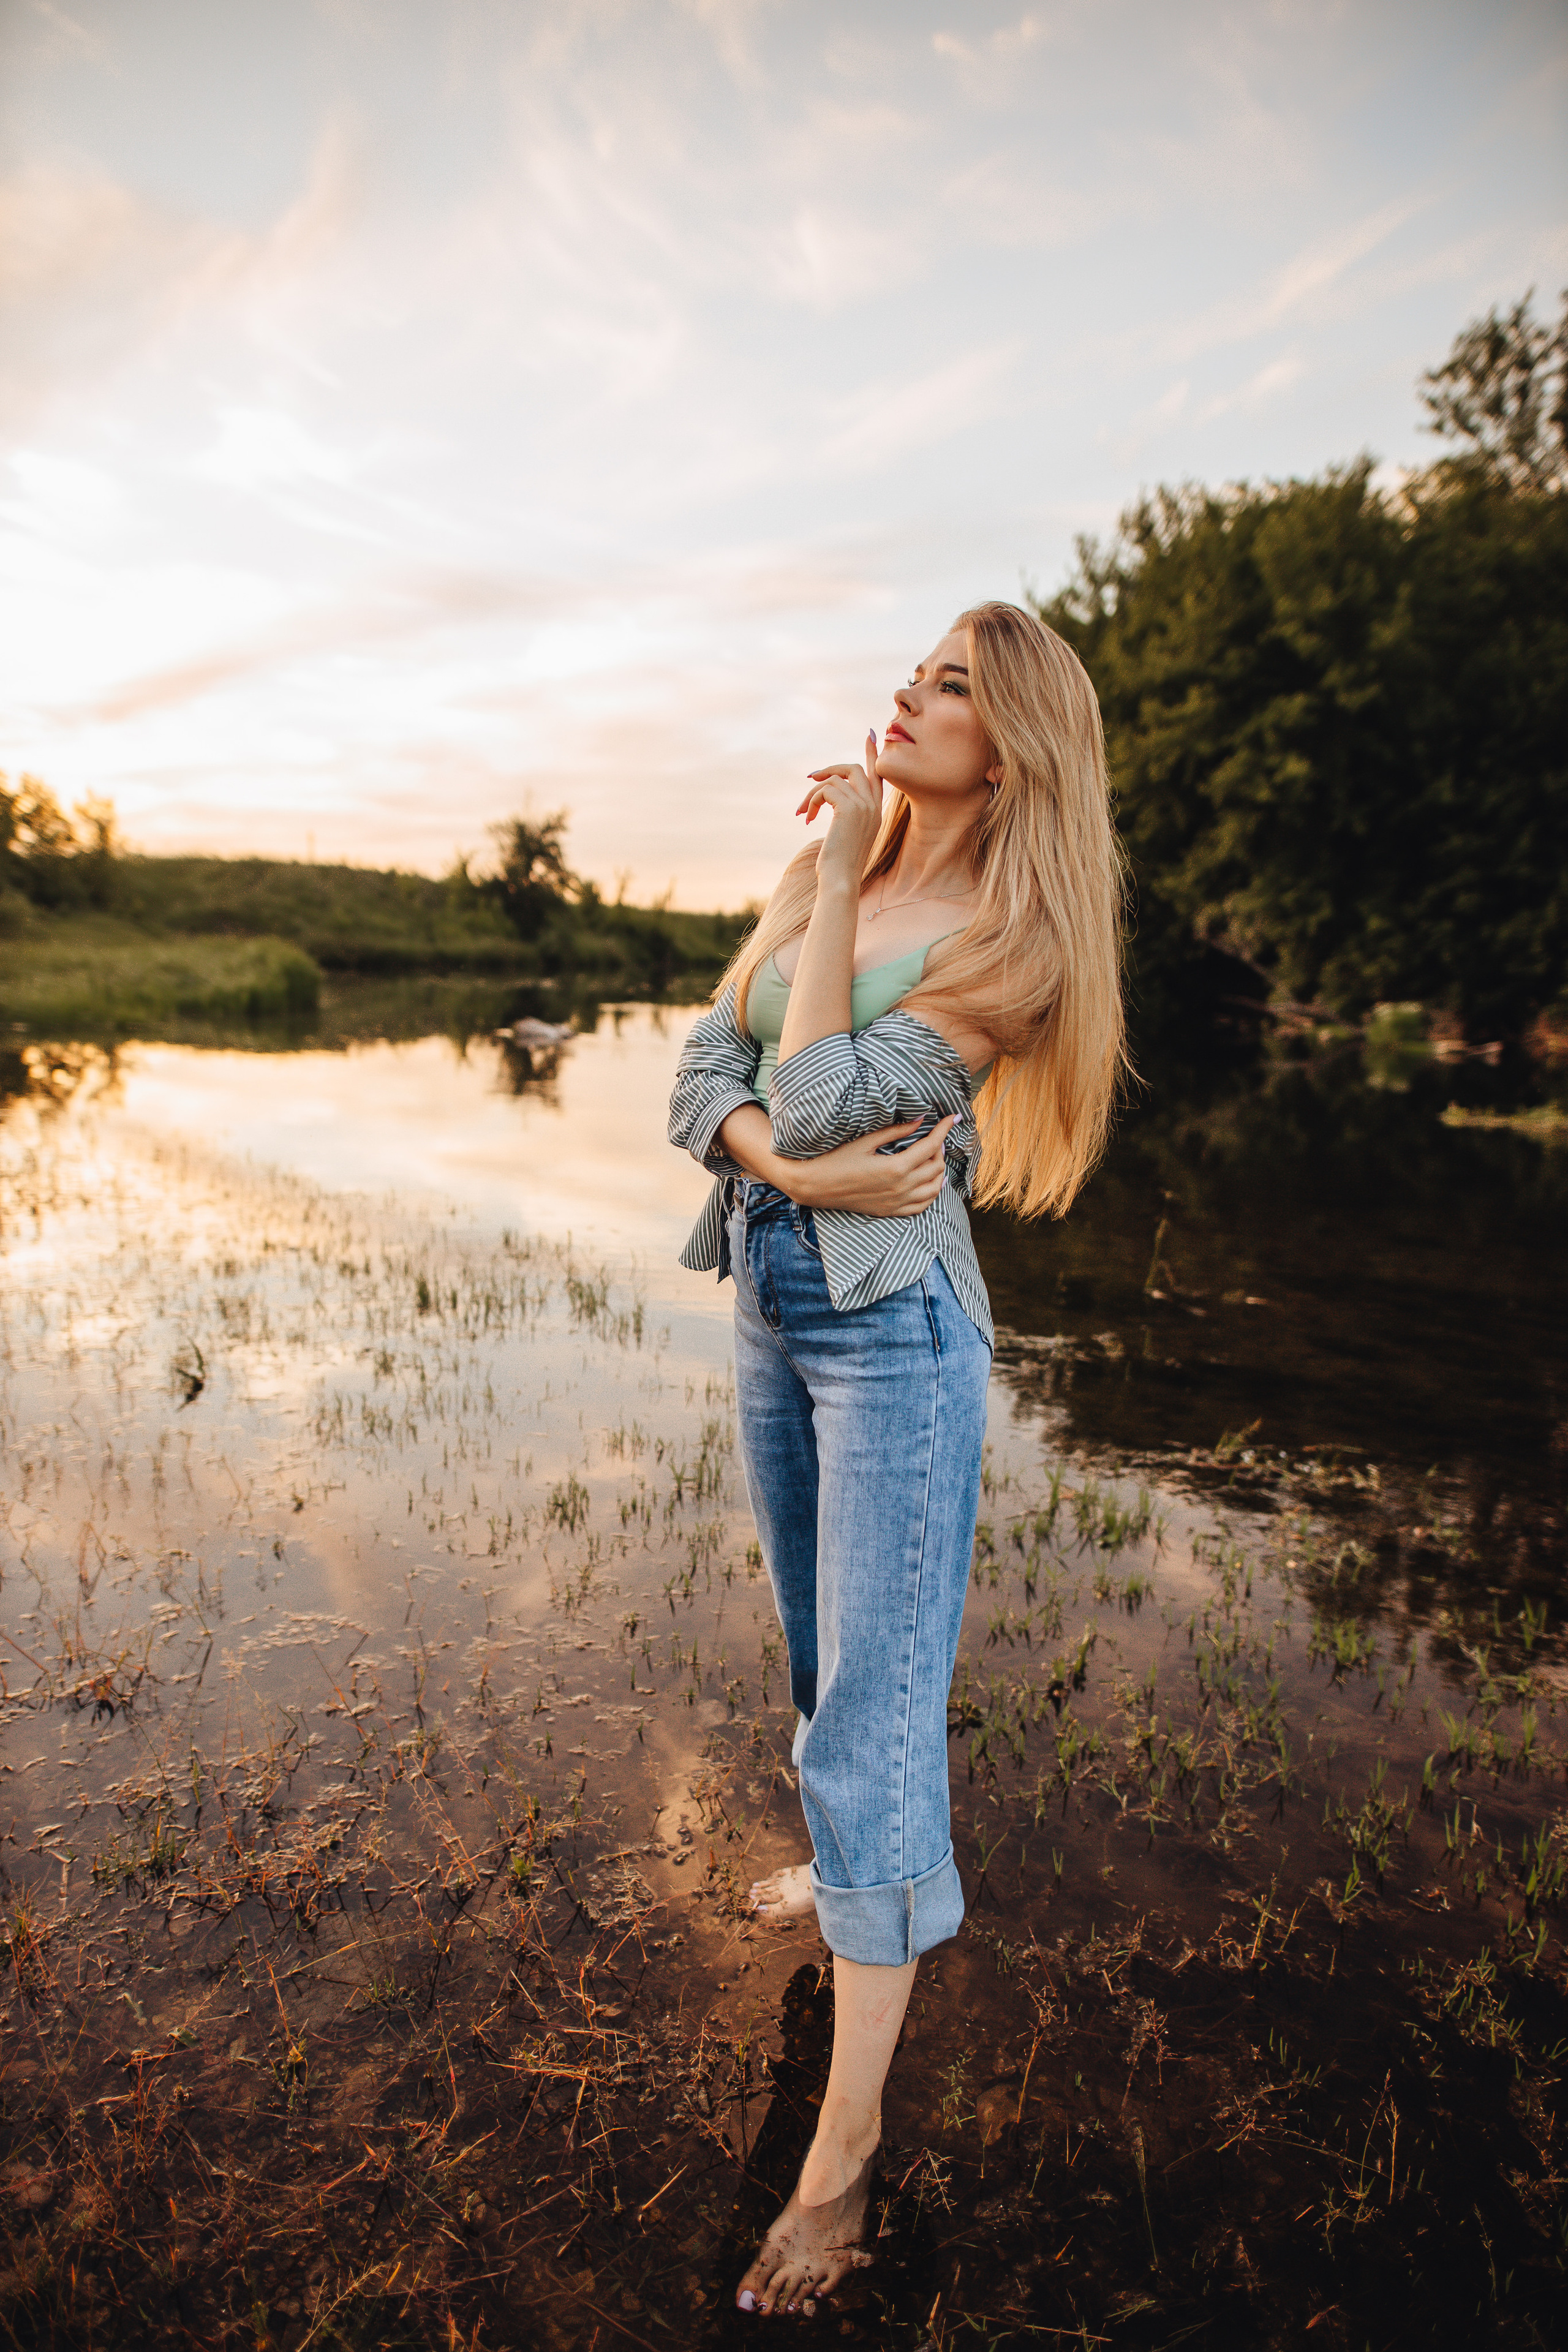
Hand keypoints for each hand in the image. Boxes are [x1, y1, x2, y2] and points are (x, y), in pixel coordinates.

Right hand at [792, 1116, 957, 1217]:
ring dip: (939, 1170)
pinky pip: (922, 1206)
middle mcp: (901, 1188)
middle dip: (940, 1148)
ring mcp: (897, 1203)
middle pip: (936, 1166)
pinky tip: (931, 1182)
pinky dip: (932, 1193)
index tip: (952, 1118)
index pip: (931, 1145)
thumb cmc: (836, 1159)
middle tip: (934, 1135)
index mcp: (896, 1168)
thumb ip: (895, 1131)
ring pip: (934, 1188)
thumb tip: (920, 1119)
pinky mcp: (890, 1211)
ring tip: (934, 1156)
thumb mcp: (866, 1141)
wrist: (815, 1186)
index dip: (944, 1129)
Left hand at [799, 732, 881, 891]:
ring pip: (834, 779)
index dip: (872, 755)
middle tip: (811, 777)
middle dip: (830, 768)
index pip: (877, 775)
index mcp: (877, 812)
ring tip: (803, 812)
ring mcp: (864, 805)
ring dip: (813, 794)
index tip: (871, 735)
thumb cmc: (839, 864)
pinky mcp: (849, 808)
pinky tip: (806, 818)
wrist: (840, 879)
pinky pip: (825, 789)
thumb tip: (829, 793)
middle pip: (854, 769)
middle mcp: (874, 806)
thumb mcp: (846, 834)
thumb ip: (846, 812)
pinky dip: (812, 800)